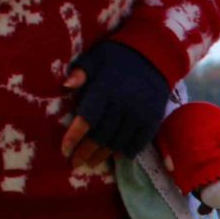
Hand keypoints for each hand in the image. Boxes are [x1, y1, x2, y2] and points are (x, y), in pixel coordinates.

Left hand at [61, 41, 172, 172]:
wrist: (154, 55)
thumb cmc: (117, 57)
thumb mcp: (95, 58)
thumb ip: (80, 72)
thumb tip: (65, 86)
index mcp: (105, 89)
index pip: (86, 119)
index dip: (74, 137)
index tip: (64, 150)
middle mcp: (123, 104)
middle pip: (100, 135)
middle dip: (85, 151)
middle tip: (74, 162)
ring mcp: (139, 113)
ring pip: (118, 142)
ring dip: (102, 155)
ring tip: (91, 162)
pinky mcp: (152, 119)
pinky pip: (138, 142)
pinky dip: (126, 152)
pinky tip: (115, 157)